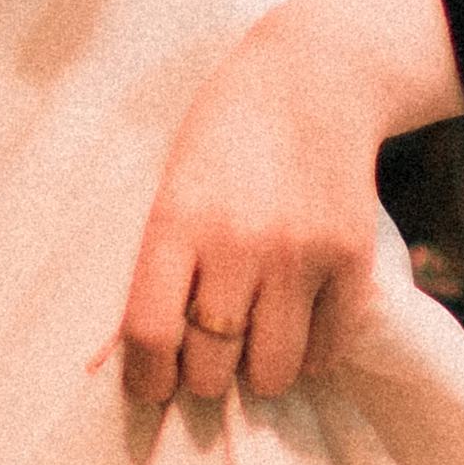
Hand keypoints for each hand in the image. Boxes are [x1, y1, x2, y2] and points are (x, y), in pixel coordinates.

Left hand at [118, 0, 396, 407]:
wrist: (314, 79)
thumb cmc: (224, 137)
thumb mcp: (172, 186)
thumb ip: (153, 268)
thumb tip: (111, 363)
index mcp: (179, 221)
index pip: (153, 332)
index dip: (148, 378)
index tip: (153, 386)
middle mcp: (240, 243)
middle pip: (213, 364)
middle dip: (204, 376)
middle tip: (208, 359)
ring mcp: (302, 254)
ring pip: (273, 371)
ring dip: (258, 371)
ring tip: (255, 345)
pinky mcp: (352, 260)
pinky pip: (328, 350)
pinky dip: (309, 355)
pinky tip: (297, 328)